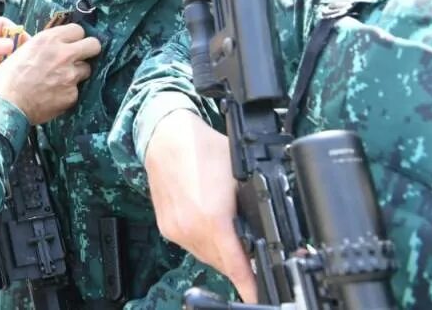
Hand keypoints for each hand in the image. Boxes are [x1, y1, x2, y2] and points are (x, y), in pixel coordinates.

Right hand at [0, 23, 100, 124]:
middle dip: (89, 50)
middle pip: (93, 45)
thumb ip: (41, 47)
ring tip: (61, 80)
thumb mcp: (21, 51)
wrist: (6, 105)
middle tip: (80, 56)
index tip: (71, 42)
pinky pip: (76, 90)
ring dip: (77, 73)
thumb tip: (51, 47)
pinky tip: (54, 95)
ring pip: (87, 69)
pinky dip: (67, 93)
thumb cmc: (7, 79)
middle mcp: (64, 54)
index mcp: (49, 40)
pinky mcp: (72, 95)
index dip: (75, 37)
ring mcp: (70, 76)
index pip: (78, 29)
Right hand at [144, 111, 256, 302]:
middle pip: (221, 264)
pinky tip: (212, 230)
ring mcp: (175, 229)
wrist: (166, 137)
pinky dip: (204, 244)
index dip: (249, 283)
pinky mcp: (165, 226)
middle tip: (253, 259)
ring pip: (205, 257)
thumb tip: (265, 229)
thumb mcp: (240, 175)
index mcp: (212, 219)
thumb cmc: (202, 148)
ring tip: (233, 241)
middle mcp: (190, 229)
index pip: (236, 264)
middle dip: (238, 265)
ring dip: (220, 255)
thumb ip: (251, 207)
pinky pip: (190, 246)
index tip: (257, 294)